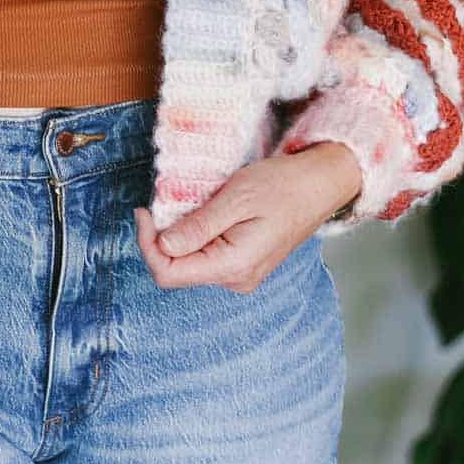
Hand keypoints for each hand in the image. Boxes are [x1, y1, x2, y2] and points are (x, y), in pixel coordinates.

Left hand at [133, 141, 362, 292]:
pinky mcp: (242, 263)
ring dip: (178, 234)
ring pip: (189, 262)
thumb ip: (198, 226)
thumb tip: (163, 244)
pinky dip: (194, 234)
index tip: (144, 210)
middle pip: (176, 269)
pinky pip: (205, 255)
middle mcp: (235, 279)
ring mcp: (240, 274)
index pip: (168, 273)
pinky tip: (200, 211)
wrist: (320, 185)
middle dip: (161, 237)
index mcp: (233, 266)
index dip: (147, 243)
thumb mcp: (236, 198)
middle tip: (160, 202)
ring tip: (185, 202)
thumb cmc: (283, 186)